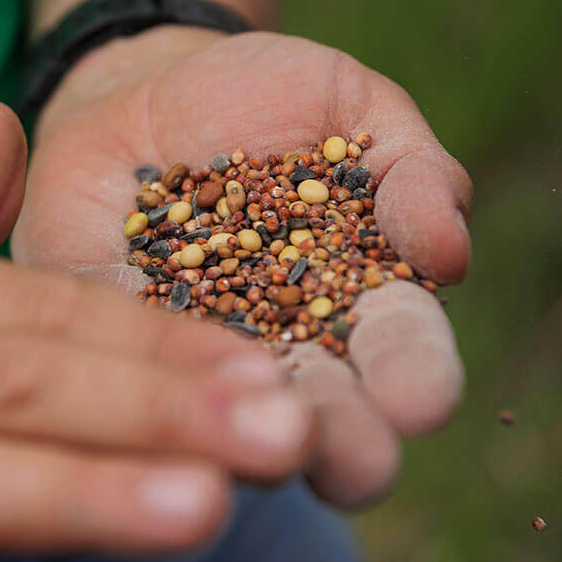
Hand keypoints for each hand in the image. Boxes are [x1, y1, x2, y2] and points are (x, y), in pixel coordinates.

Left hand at [15, 28, 472, 508]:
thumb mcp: (354, 111)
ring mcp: (194, 349)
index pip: (399, 351)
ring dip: (244, 436)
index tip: (422, 401)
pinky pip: (122, 363)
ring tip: (264, 445)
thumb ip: (412, 173)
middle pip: (319, 410)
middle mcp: (280, 347)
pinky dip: (139, 380)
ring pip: (224, 409)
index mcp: (356, 301)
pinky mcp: (112, 334)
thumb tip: (449, 252)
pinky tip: (150, 394)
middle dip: (341, 441)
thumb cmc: (270, 104)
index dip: (415, 377)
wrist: (150, 95)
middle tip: (356, 466)